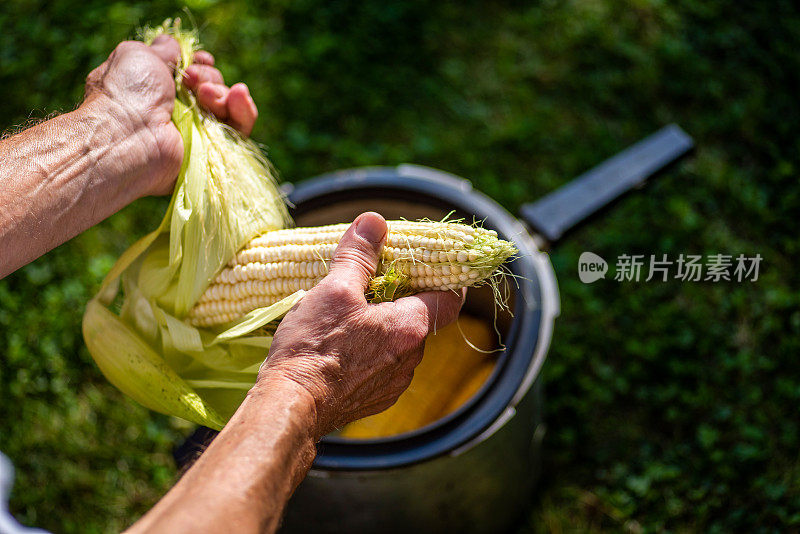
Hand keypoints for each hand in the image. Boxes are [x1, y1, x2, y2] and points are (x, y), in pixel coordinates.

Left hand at [81, 35, 258, 196]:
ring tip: (208, 94)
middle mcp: (178, 110)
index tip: (199, 59)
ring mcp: (195, 132)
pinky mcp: (212, 151)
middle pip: (212, 86)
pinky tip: (239, 96)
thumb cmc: (127, 94)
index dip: (200, 63)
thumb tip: (174, 43)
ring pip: (227, 106)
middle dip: (207, 77)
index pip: (192, 72)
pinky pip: (239, 129)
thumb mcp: (138, 55)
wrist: (129, 138)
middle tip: (191, 80)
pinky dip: (244, 111)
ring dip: (223, 93)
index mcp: (157, 87)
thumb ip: (162, 49)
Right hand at [256, 212, 464, 439]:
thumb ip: (359, 255)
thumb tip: (375, 222)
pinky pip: (382, 366)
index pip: (451, 298)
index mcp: (410, 328)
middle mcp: (412, 359)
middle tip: (373, 281)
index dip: (446, 279)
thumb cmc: (314, 347)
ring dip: (383, 326)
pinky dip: (370, 351)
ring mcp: (394, 383)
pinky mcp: (375, 399)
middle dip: (401, 298)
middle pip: (420, 318)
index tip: (433, 265)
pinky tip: (341, 345)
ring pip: (399, 343)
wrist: (291, 406)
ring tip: (349, 314)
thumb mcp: (335, 290)